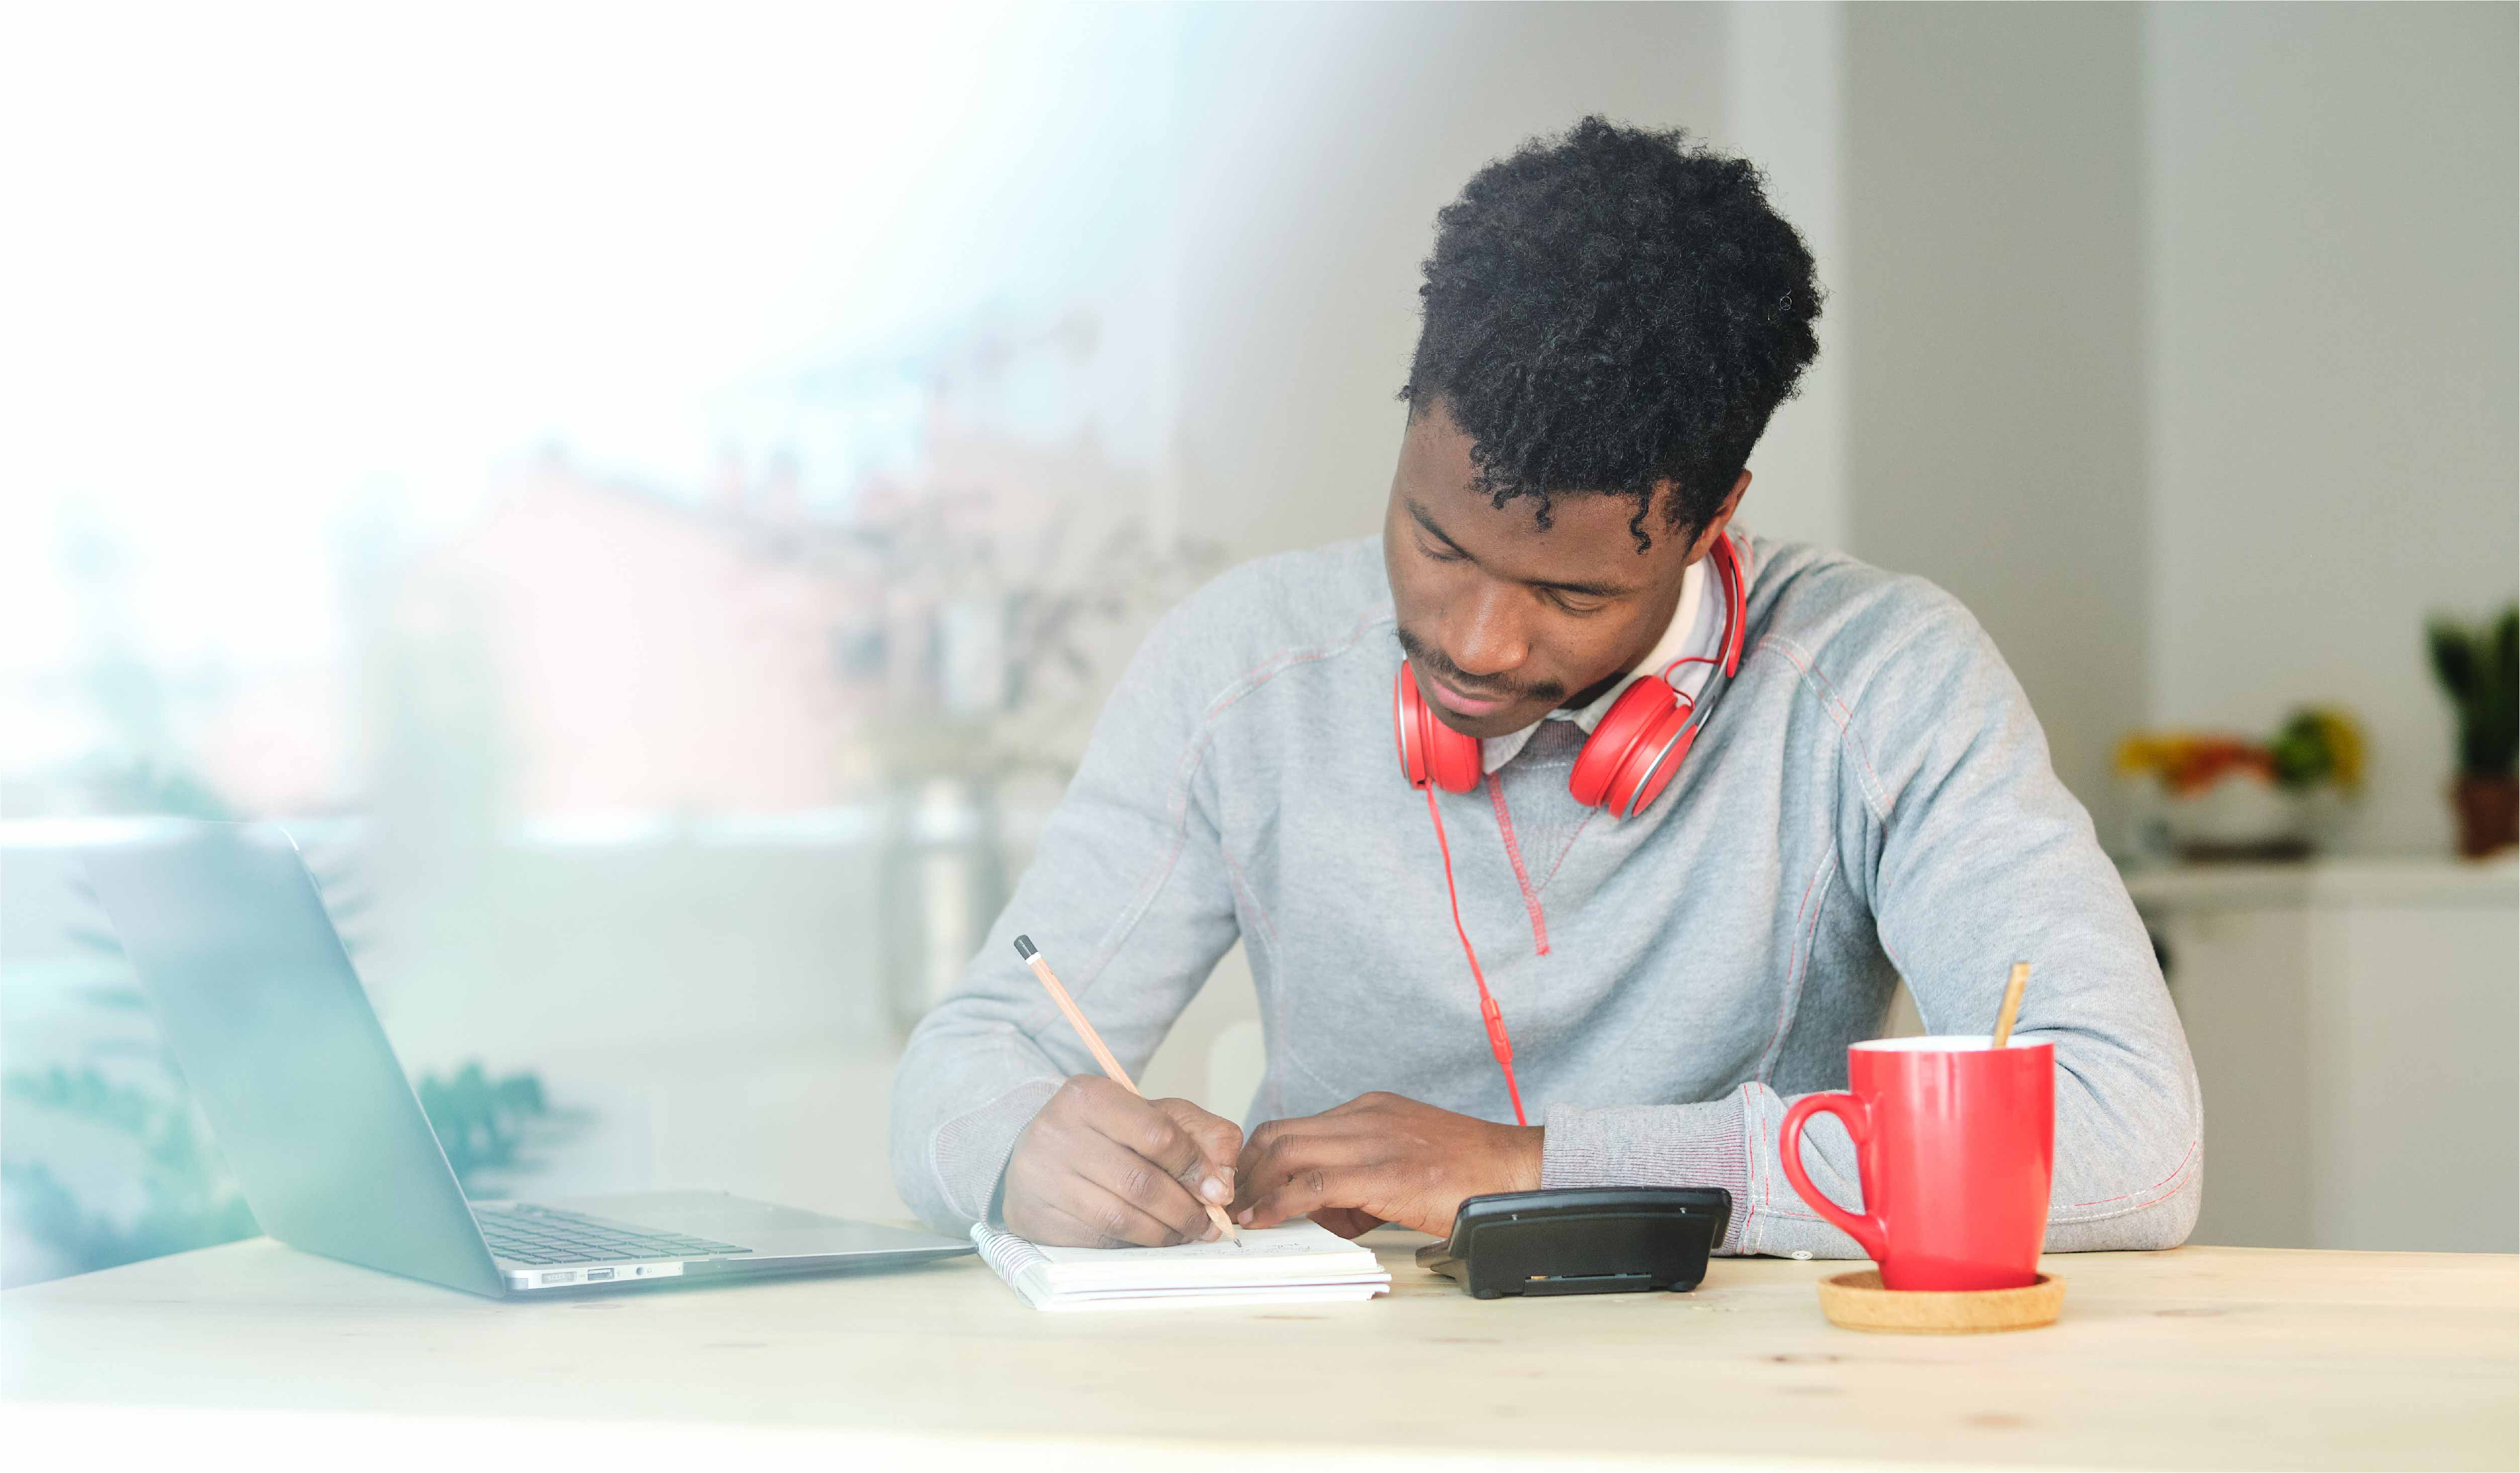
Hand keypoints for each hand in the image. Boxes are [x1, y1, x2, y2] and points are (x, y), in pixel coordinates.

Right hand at [1001, 1076, 1242, 1247]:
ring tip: (1185, 1233)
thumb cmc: (1104, 1132)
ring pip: (1120, 1218)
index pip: (1157, 1135)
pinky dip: (1134, 1245)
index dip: (1196, 1167)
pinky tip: (1152, 1238)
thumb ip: (1200, 1135)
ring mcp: (1042, 1178)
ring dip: (1164, 1233)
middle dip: (1185, 1209)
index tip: (1219, 1190)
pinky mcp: (1037, 1218)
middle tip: (1208, 1223)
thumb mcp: (1153, 1115)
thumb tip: (1224, 1180)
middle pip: (1140, 1182)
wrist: (1037, 1151)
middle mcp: (1058, 1133)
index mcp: (1089, 1096)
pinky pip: (1099, 1240)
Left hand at [1231, 1091, 1542, 1238]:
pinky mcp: (1385, 1174)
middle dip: (1244, 1170)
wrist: (1515, 1171)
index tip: (1243, 1187)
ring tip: (1241, 1216)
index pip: (1292, 1126)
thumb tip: (1323, 1213)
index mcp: (1368, 1109)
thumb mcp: (1402, 1161)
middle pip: (1278, 1133)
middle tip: (1230, 1204)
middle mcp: (1364, 1117)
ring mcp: (1374, 1141)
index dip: (1257, 1157)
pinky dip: (1278, 1203)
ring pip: (1287, 1152)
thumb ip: (1359, 1180)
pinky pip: (1314, 1184)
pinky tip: (1266, 1220)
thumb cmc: (1465, 1173)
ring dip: (1254, 1186)